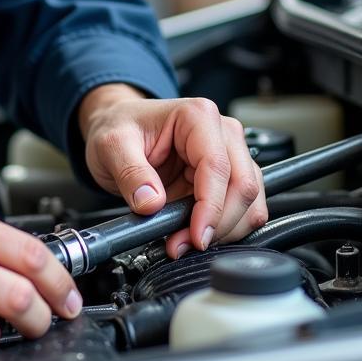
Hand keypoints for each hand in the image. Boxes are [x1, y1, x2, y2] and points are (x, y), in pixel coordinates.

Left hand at [78, 83, 267, 258]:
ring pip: (250, 202)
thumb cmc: (118, 125)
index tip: (197, 236)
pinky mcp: (227, 177)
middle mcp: (222, 132)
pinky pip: (242, 210)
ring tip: (183, 241)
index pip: (217, 166)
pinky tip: (195, 234)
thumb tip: (151, 202)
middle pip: (243, 186)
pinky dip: (224, 229)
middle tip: (183, 244)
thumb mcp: (111, 144)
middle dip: (218, 224)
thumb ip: (130, 173)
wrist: (116, 124)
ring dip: (223, 230)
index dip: (211, 207)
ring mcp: (229, 155)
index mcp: (198, 116)